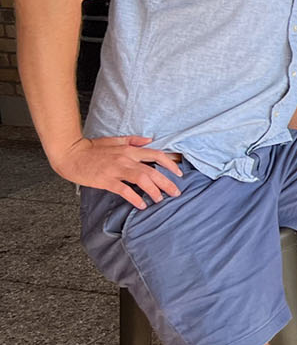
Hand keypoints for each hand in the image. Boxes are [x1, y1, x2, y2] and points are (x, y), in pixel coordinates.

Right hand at [54, 135, 182, 209]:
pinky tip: (141, 205)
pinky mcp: (105, 180)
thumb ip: (133, 140)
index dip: (170, 165)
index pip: (156, 155)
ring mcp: (115, 169)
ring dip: (154, 190)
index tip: (179, 174)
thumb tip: (150, 140)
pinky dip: (134, 198)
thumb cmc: (91, 148)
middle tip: (176, 193)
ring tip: (160, 199)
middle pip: (152, 171)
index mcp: (129, 149)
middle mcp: (125, 159)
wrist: (70, 154)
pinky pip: (124, 190)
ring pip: (142, 179)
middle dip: (167, 182)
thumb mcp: (114, 140)